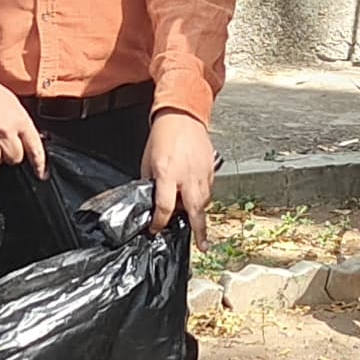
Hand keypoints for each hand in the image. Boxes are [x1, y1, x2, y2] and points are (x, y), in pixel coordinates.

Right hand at [0, 75, 48, 172]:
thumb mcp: (15, 106)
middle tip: (2, 144)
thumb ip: (22, 125)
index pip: (35, 148)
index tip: (40, 172)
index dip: (39, 164)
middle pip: (15, 158)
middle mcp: (7, 131)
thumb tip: (28, 142)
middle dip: (10, 154)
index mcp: (21, 121)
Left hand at [140, 108, 215, 235]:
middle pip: (195, 210)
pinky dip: (202, 196)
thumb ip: (151, 182)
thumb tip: (152, 200)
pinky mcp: (211, 168)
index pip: (164, 207)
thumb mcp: (148, 160)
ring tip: (195, 222)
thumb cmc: (163, 135)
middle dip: (199, 230)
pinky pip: (208, 189)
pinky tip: (195, 197)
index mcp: (168, 174)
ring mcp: (202, 172)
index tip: (156, 229)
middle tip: (202, 245)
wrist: (182, 114)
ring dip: (198, 212)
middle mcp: (187, 176)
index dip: (159, 222)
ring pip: (204, 201)